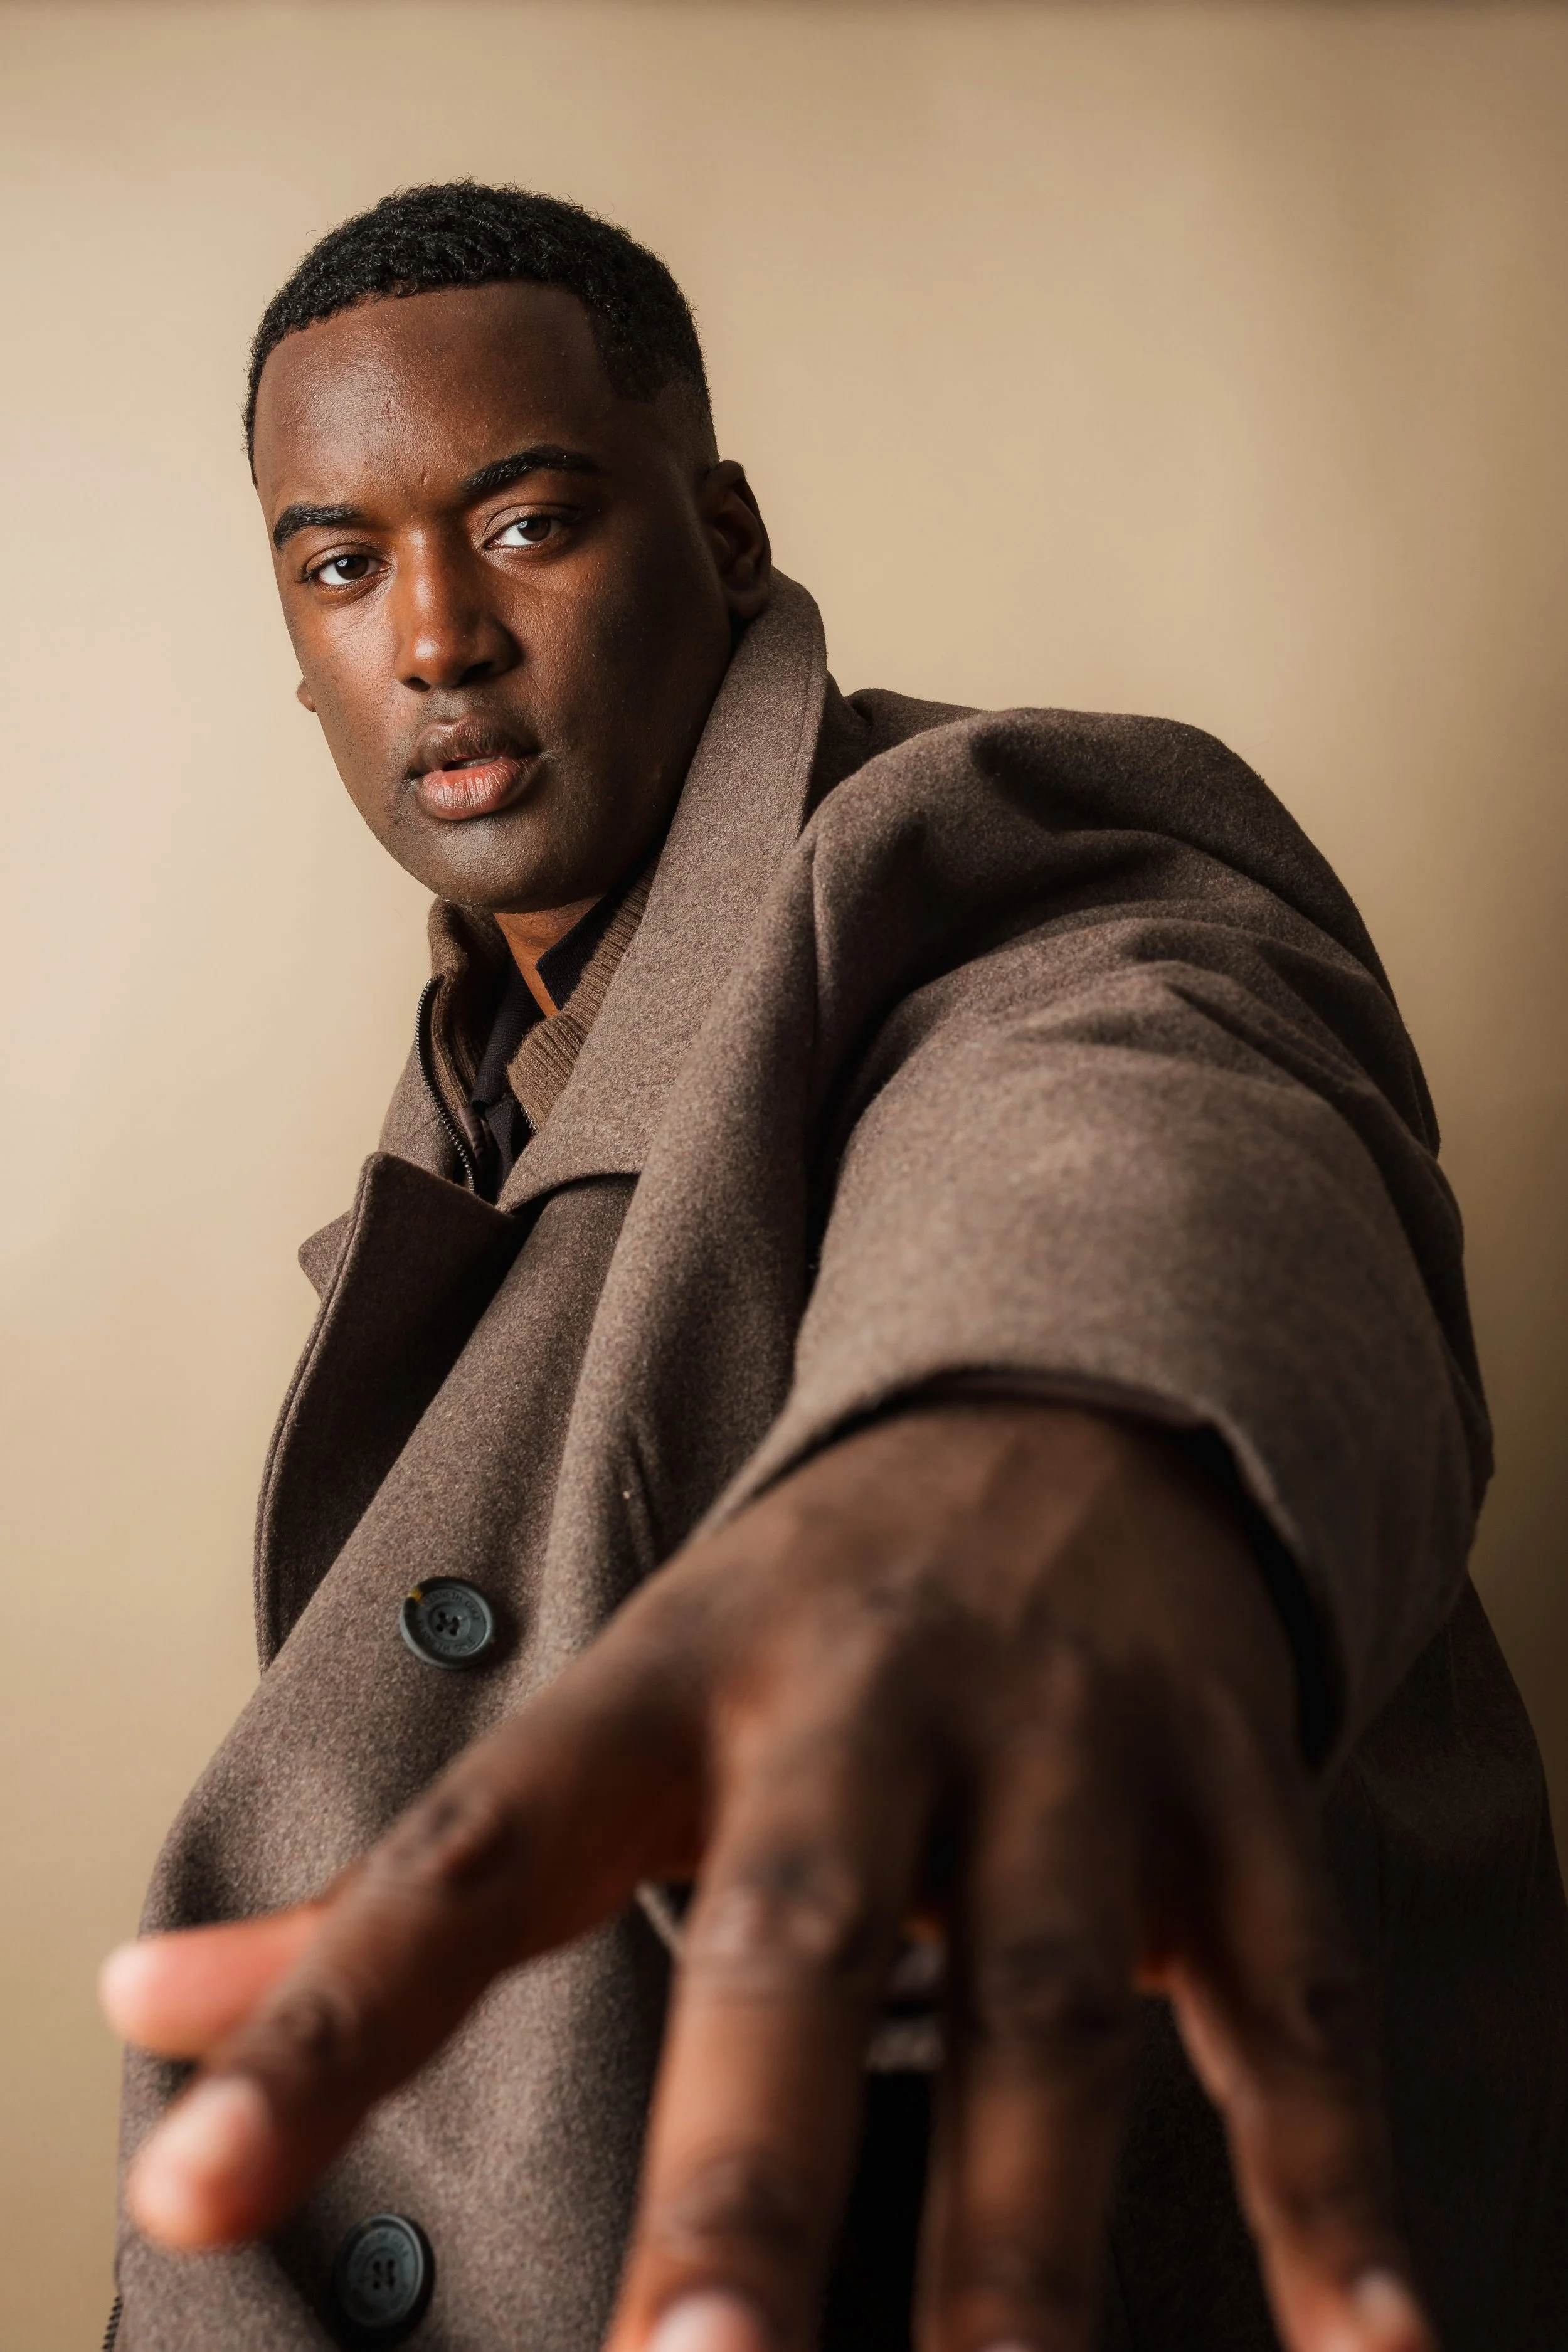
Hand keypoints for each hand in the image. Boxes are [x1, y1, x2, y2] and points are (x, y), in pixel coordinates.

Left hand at [103, 1402, 1429, 2351]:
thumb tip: (141, 1992)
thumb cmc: (801, 1621)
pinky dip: (1334, 2192)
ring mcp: (1065, 1744)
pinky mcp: (1232, 1793)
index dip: (329, 2015)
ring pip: (1047, 2002)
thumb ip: (402, 1886)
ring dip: (1024, 2247)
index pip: (472, 1852)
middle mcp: (863, 1702)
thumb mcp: (610, 1710)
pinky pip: (1296, 2003)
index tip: (185, 2191)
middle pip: (790, 1931)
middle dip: (744, 2167)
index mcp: (672, 1684)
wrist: (1066, 1414)